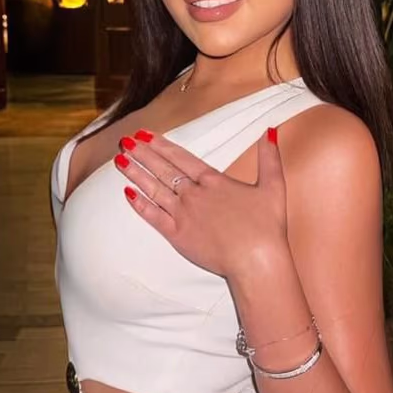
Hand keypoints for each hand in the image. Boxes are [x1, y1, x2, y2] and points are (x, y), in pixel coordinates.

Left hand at [115, 127, 287, 279]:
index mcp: (213, 181)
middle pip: (162, 169)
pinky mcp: (178, 236)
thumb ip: (269, 157)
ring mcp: (184, 215)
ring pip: (153, 189)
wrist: (257, 260)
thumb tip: (270, 131)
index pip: (181, 157)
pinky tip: (128, 193)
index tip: (145, 134)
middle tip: (124, 141)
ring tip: (119, 161)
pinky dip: (140, 204)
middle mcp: (194, 194)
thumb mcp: (273, 186)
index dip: (161, 144)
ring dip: (135, 174)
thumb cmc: (267, 227)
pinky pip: (154, 217)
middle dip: (142, 153)